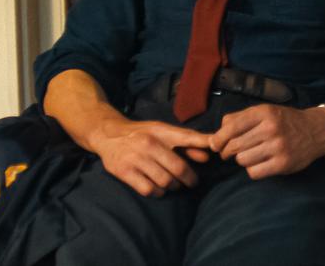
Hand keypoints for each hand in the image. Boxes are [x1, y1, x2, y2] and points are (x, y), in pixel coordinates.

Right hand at [89, 119, 211, 196]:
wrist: (108, 134)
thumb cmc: (142, 134)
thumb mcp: (163, 132)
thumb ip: (186, 143)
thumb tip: (207, 156)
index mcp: (161, 132)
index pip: (187, 137)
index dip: (203, 144)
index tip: (216, 151)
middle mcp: (149, 144)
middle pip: (177, 167)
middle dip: (189, 178)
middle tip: (192, 182)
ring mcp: (135, 159)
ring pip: (164, 181)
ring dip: (173, 186)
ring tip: (174, 184)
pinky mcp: (124, 172)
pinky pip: (148, 189)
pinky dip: (158, 192)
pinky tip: (159, 189)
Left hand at [208, 104, 324, 178]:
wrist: (316, 131)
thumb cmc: (286, 121)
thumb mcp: (265, 111)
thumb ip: (240, 118)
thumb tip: (216, 135)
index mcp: (264, 113)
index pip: (231, 127)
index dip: (218, 139)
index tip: (215, 145)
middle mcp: (271, 128)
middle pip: (234, 146)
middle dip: (227, 152)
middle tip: (228, 153)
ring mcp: (278, 147)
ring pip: (242, 160)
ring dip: (242, 160)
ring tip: (250, 155)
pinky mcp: (283, 164)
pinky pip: (254, 173)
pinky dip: (253, 170)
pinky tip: (260, 163)